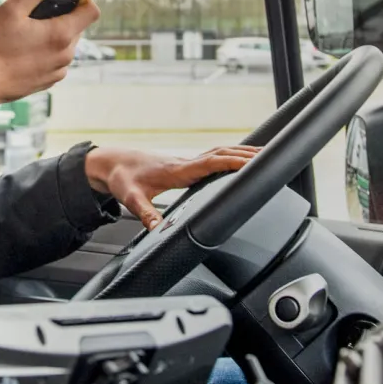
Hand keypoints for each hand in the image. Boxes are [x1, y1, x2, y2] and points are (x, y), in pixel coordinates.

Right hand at [0, 0, 98, 117]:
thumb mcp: (13, 8)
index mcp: (61, 35)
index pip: (92, 11)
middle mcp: (65, 55)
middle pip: (78, 26)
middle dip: (61, 15)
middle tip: (33, 14)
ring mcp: (58, 71)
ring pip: (66, 43)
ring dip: (53, 33)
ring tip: (25, 33)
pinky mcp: (48, 81)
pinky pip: (56, 59)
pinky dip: (46, 50)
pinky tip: (23, 50)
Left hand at [85, 146, 260, 230]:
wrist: (111, 163)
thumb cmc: (122, 178)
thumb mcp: (131, 199)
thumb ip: (146, 214)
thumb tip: (159, 231)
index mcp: (177, 170)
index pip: (210, 163)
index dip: (232, 162)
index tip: (252, 163)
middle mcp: (185, 163)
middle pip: (221, 154)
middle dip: (246, 155)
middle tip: (270, 156)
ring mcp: (186, 162)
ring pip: (219, 152)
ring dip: (240, 152)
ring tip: (264, 155)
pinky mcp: (185, 165)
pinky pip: (212, 157)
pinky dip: (229, 155)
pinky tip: (238, 160)